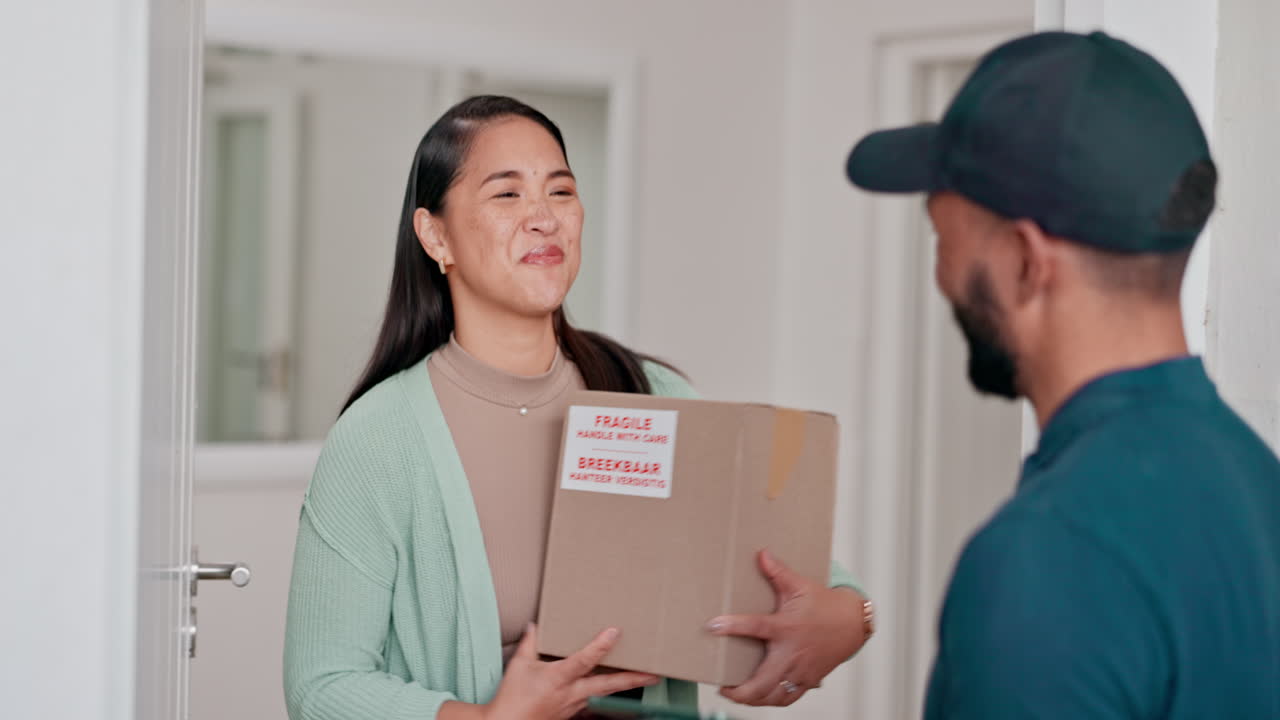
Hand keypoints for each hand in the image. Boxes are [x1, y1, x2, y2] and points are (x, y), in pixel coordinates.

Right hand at [482, 623, 659, 719]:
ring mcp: (574, 705)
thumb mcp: (518, 666)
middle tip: (654, 673)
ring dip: (624, 685)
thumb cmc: (512, 699)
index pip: (584, 660)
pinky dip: (606, 692)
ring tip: (644, 677)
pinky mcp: (573, 713)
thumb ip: (529, 643)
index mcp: (559, 678)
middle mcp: (571, 693)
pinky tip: (614, 687)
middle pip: (608, 685)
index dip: (600, 646)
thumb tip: (534, 626)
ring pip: (604, 693)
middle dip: (632, 679)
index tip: (615, 632)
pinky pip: (593, 700)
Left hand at [707, 550, 867, 706]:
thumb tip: (761, 553)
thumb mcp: (800, 585)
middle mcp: (792, 653)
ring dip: (753, 699)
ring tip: (736, 694)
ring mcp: (800, 670)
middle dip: (740, 691)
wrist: (852, 624)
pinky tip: (758, 698)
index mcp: (787, 627)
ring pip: (774, 695)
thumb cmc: (824, 605)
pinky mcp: (807, 680)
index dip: (733, 626)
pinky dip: (771, 701)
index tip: (713, 626)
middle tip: (722, 686)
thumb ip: (778, 572)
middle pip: (763, 681)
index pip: (756, 627)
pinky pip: (788, 699)